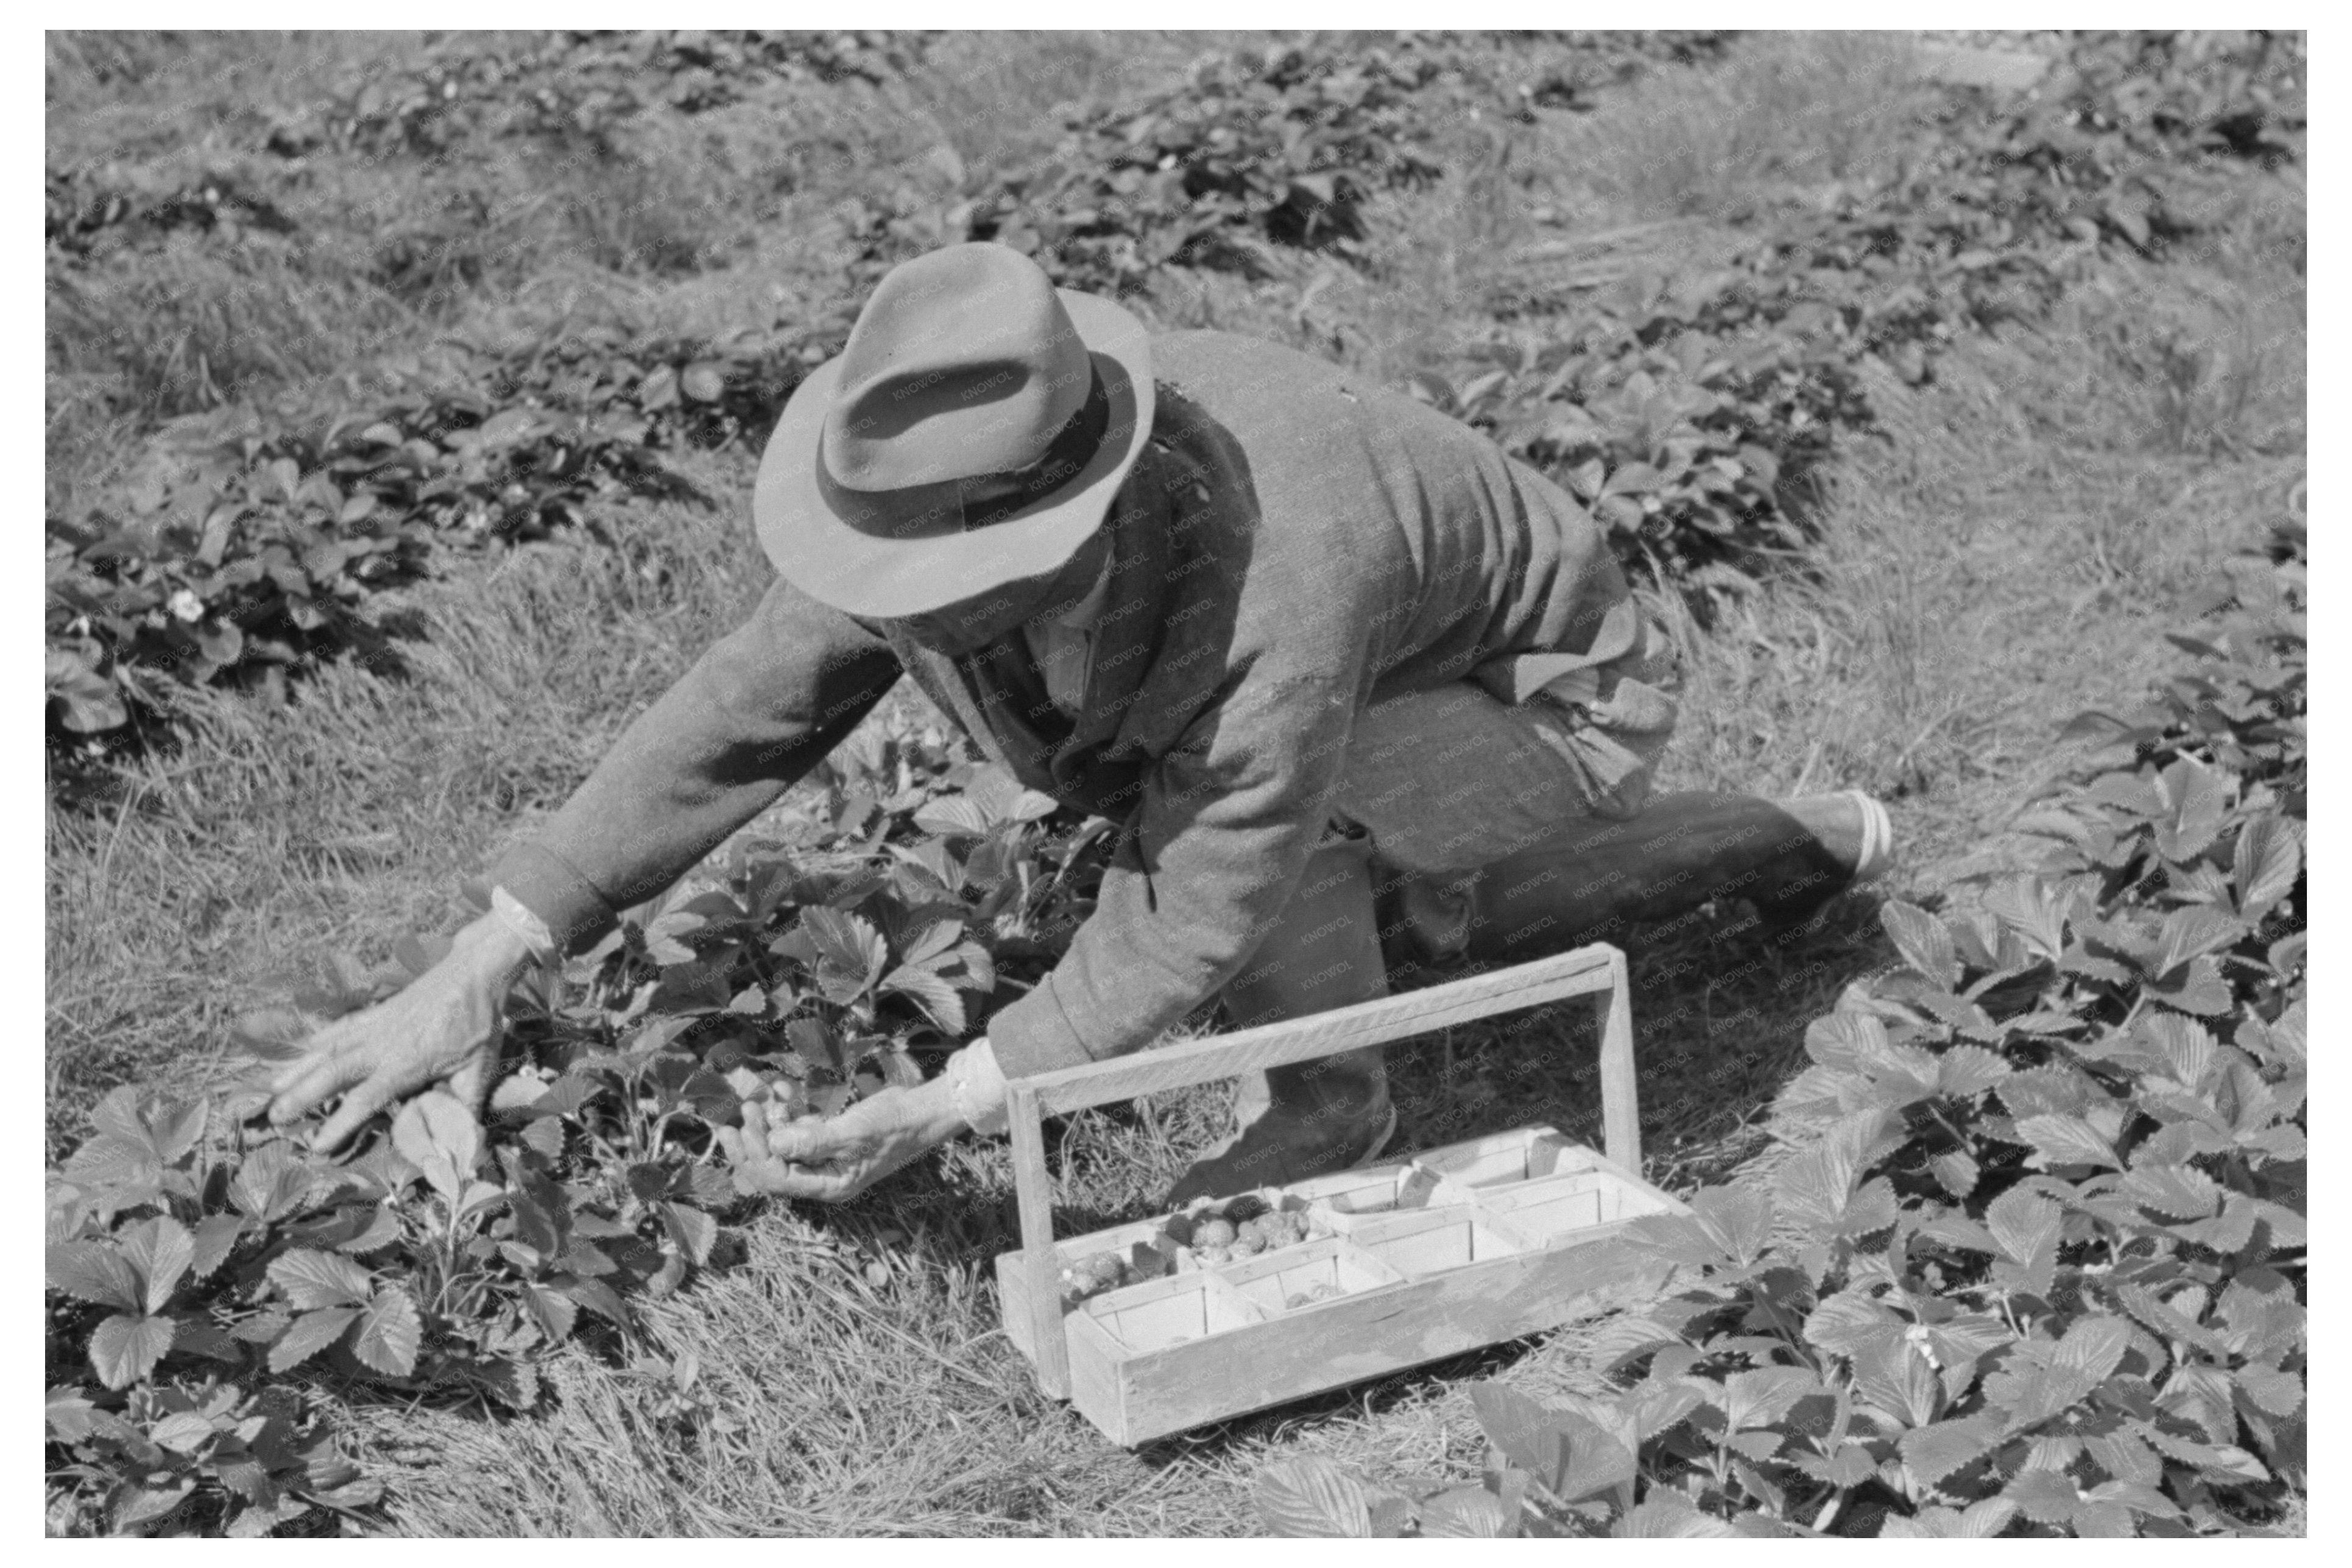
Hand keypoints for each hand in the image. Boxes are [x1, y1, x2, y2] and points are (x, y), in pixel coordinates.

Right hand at [266, 914, 535, 1152]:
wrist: (474, 973)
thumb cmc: (478, 1024)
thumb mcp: (479, 1069)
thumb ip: (464, 1105)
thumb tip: (462, 1142)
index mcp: (405, 1063)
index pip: (365, 1098)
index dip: (340, 1123)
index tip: (318, 1146)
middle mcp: (381, 1045)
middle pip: (333, 1073)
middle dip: (301, 1096)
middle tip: (274, 1118)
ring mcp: (374, 1025)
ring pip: (327, 1049)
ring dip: (298, 1069)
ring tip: (270, 1090)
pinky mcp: (374, 1012)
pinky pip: (338, 1029)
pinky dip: (315, 1041)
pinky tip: (298, 1051)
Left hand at [715, 1078, 967, 1203]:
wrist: (924, 1111)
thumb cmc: (893, 1125)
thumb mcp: (852, 1133)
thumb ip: (811, 1141)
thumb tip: (772, 1144)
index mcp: (828, 1185)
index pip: (776, 1178)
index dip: (752, 1155)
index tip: (737, 1126)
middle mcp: (823, 1175)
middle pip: (774, 1165)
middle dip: (755, 1138)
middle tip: (742, 1109)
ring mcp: (826, 1156)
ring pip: (784, 1144)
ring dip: (770, 1121)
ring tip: (762, 1095)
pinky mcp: (831, 1137)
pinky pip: (799, 1129)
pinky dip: (789, 1111)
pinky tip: (781, 1090)